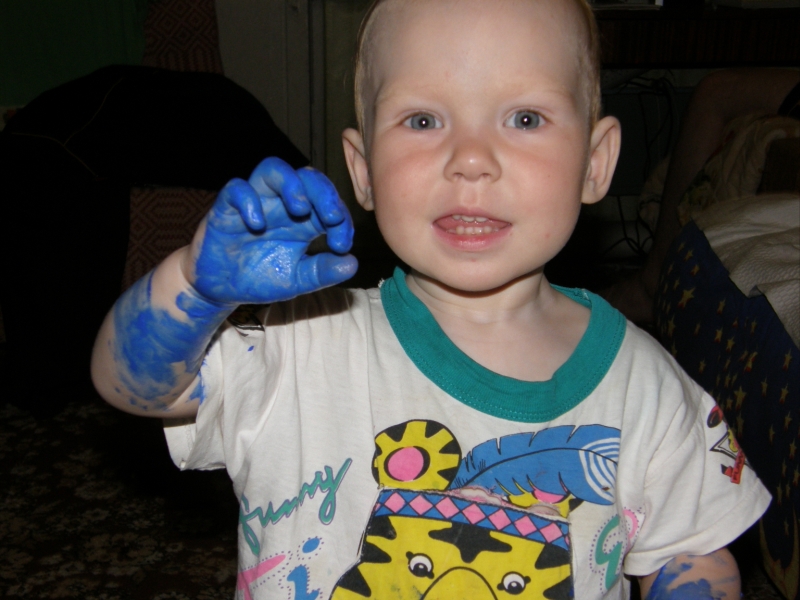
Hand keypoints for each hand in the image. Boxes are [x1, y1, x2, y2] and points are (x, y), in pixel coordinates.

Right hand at [187, 157, 357, 304]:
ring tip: (300, 208)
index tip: (342, 245)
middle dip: (323, 192)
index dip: (342, 218)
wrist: (220, 289)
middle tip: (332, 217)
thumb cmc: (260, 278)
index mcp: (303, 220)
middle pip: (306, 177)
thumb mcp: (296, 280)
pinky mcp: (226, 207)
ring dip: (290, 184)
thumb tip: (352, 264)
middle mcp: (281, 204)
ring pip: (273, 169)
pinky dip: (248, 200)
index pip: (329, 203)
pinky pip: (236, 188)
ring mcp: (255, 202)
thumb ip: (322, 272)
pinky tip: (257, 224)